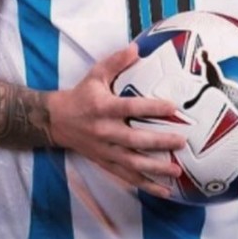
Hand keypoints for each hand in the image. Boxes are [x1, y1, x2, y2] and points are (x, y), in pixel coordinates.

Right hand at [48, 44, 184, 197]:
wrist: (56, 121)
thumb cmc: (81, 95)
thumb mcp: (95, 74)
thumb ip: (116, 62)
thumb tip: (137, 47)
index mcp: (103, 108)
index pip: (130, 108)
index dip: (151, 108)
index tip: (173, 106)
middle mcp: (104, 131)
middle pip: (134, 140)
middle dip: (158, 142)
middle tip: (181, 142)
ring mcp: (105, 151)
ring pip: (132, 163)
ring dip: (155, 169)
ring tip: (177, 171)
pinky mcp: (105, 163)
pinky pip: (127, 177)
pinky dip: (146, 185)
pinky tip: (164, 191)